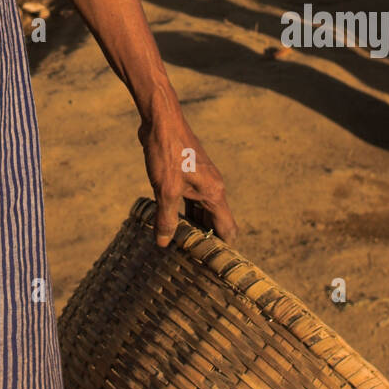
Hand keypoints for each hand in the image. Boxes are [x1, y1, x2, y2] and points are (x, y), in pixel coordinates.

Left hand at [137, 81, 238, 248]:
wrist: (161, 120)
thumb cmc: (168, 152)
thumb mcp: (165, 189)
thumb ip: (166, 218)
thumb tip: (164, 243)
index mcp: (214, 193)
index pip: (227, 230)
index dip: (221, 249)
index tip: (212, 268)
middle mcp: (212, 187)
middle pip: (214, 222)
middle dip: (204, 240)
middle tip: (191, 262)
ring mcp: (200, 179)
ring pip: (200, 210)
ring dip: (191, 226)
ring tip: (179, 247)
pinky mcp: (188, 173)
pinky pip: (189, 199)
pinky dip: (183, 212)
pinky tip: (169, 221)